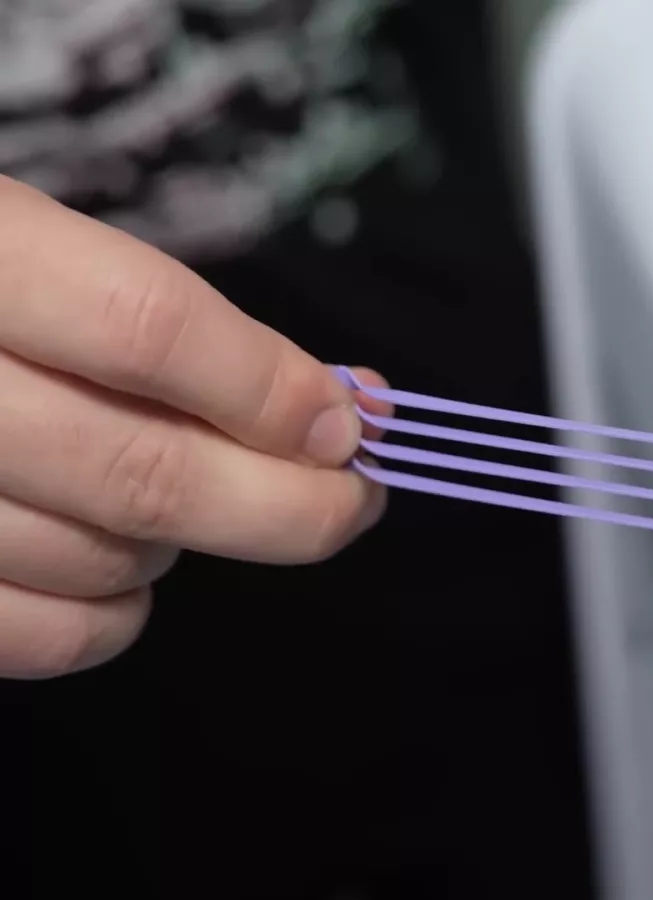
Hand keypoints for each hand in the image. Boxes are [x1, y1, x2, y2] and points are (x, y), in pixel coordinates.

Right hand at [0, 177, 386, 679]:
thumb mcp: (25, 247)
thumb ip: (162, 319)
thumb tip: (339, 408)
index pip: (145, 326)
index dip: (270, 388)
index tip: (351, 425)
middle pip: (141, 471)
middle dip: (285, 503)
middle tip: (352, 501)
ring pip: (100, 557)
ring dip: (181, 545)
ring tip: (187, 500)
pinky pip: (37, 637)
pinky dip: (108, 618)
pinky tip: (116, 570)